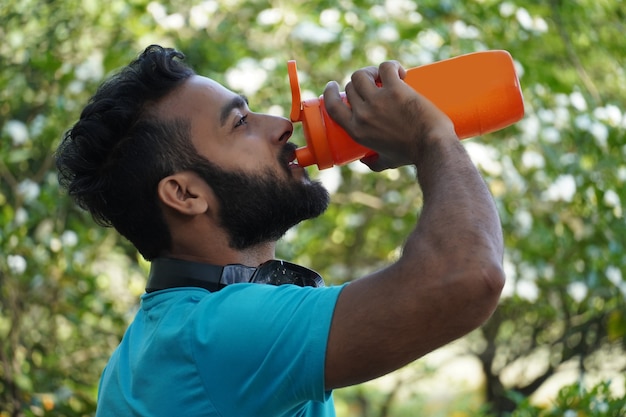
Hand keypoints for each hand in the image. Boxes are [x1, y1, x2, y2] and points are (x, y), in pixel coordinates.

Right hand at [323, 61, 457, 170]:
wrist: (432, 147)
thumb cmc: (411, 155)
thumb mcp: (386, 162)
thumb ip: (374, 163)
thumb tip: (366, 161)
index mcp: (356, 130)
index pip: (332, 106)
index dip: (330, 93)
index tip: (334, 86)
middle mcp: (363, 114)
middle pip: (351, 87)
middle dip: (359, 82)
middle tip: (374, 83)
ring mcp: (378, 100)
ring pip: (362, 74)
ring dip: (370, 71)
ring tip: (383, 76)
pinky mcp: (395, 89)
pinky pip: (386, 67)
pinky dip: (391, 66)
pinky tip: (399, 72)